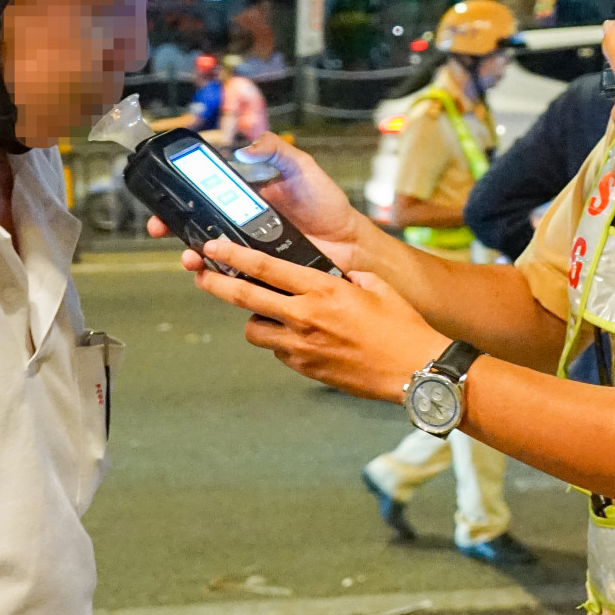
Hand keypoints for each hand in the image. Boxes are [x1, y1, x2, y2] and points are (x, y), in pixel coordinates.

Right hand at [146, 132, 366, 268]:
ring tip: (191, 257)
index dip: (180, 198)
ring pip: (208, 253)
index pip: (204, 195)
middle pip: (196, 225)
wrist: (349, 242)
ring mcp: (248, 249)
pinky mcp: (257, 272)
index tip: (163, 201)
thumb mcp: (301, 166)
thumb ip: (275, 149)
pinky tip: (209, 276)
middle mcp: (241, 223)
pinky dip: (214, 277)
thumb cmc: (326, 203)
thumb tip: (245, 147)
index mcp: (245, 196)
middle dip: (173, 228)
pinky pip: (229, 276)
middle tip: (162, 230)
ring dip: (191, 255)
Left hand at [186, 238, 449, 400]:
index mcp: (323, 289)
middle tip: (201, 274)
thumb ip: (345, 276)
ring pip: (254, 330)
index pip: (265, 267)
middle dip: (216, 283)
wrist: (414, 368)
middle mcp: (306, 316)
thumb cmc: (402, 326)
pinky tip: (300, 337)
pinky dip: (281, 342)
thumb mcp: (376, 285)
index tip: (214, 246)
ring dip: (255, 319)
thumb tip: (328, 274)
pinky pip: (279, 351)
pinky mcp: (306, 368)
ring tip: (268, 314)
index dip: (233, 255)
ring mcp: (302, 346)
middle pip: (244, 298)